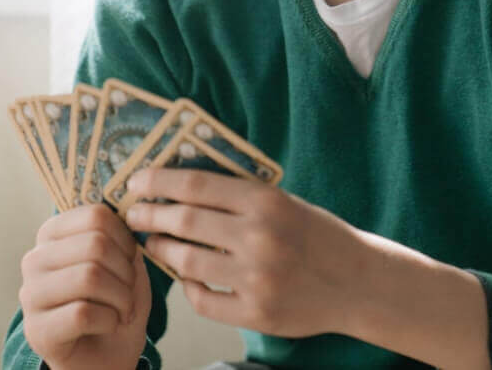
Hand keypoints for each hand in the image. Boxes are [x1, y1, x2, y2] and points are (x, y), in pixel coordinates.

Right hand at [19, 205, 151, 369]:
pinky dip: (109, 320)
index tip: (131, 258)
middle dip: (126, 271)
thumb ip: (124, 236)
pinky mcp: (36, 330)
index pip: (96, 215)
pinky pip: (83, 313)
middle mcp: (34, 259)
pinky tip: (107, 325)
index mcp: (53, 234)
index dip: (126, 237)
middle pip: (95, 245)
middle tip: (128, 291)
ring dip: (121, 297)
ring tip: (122, 309)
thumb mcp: (127, 262)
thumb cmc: (116, 302)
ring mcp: (30, 295)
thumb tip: (133, 212)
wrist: (108, 353)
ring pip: (89, 277)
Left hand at [123, 169, 362, 338]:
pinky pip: (203, 299)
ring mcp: (256, 278)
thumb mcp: (285, 203)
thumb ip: (240, 197)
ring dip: (162, 251)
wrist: (358, 281)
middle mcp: (259, 237)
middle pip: (184, 221)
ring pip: (187, 261)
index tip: (136, 179)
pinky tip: (186, 277)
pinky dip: (188, 287)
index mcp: (267, 202)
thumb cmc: (318, 236)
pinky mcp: (255, 312)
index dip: (159, 180)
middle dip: (150, 215)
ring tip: (155, 244)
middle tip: (133, 213)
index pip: (196, 185)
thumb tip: (181, 186)